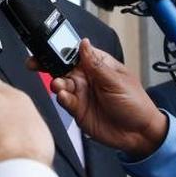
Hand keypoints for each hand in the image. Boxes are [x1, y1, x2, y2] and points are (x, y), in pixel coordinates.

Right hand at [47, 39, 167, 158]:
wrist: (139, 134)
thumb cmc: (136, 104)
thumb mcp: (116, 80)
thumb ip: (96, 64)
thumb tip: (83, 43)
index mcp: (97, 65)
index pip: (75, 51)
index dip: (61, 47)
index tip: (47, 45)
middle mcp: (86, 78)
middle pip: (61, 66)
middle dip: (47, 63)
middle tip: (36, 63)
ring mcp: (81, 93)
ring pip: (60, 83)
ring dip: (56, 82)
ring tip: (58, 85)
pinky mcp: (77, 109)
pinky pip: (64, 100)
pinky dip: (61, 97)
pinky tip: (63, 96)